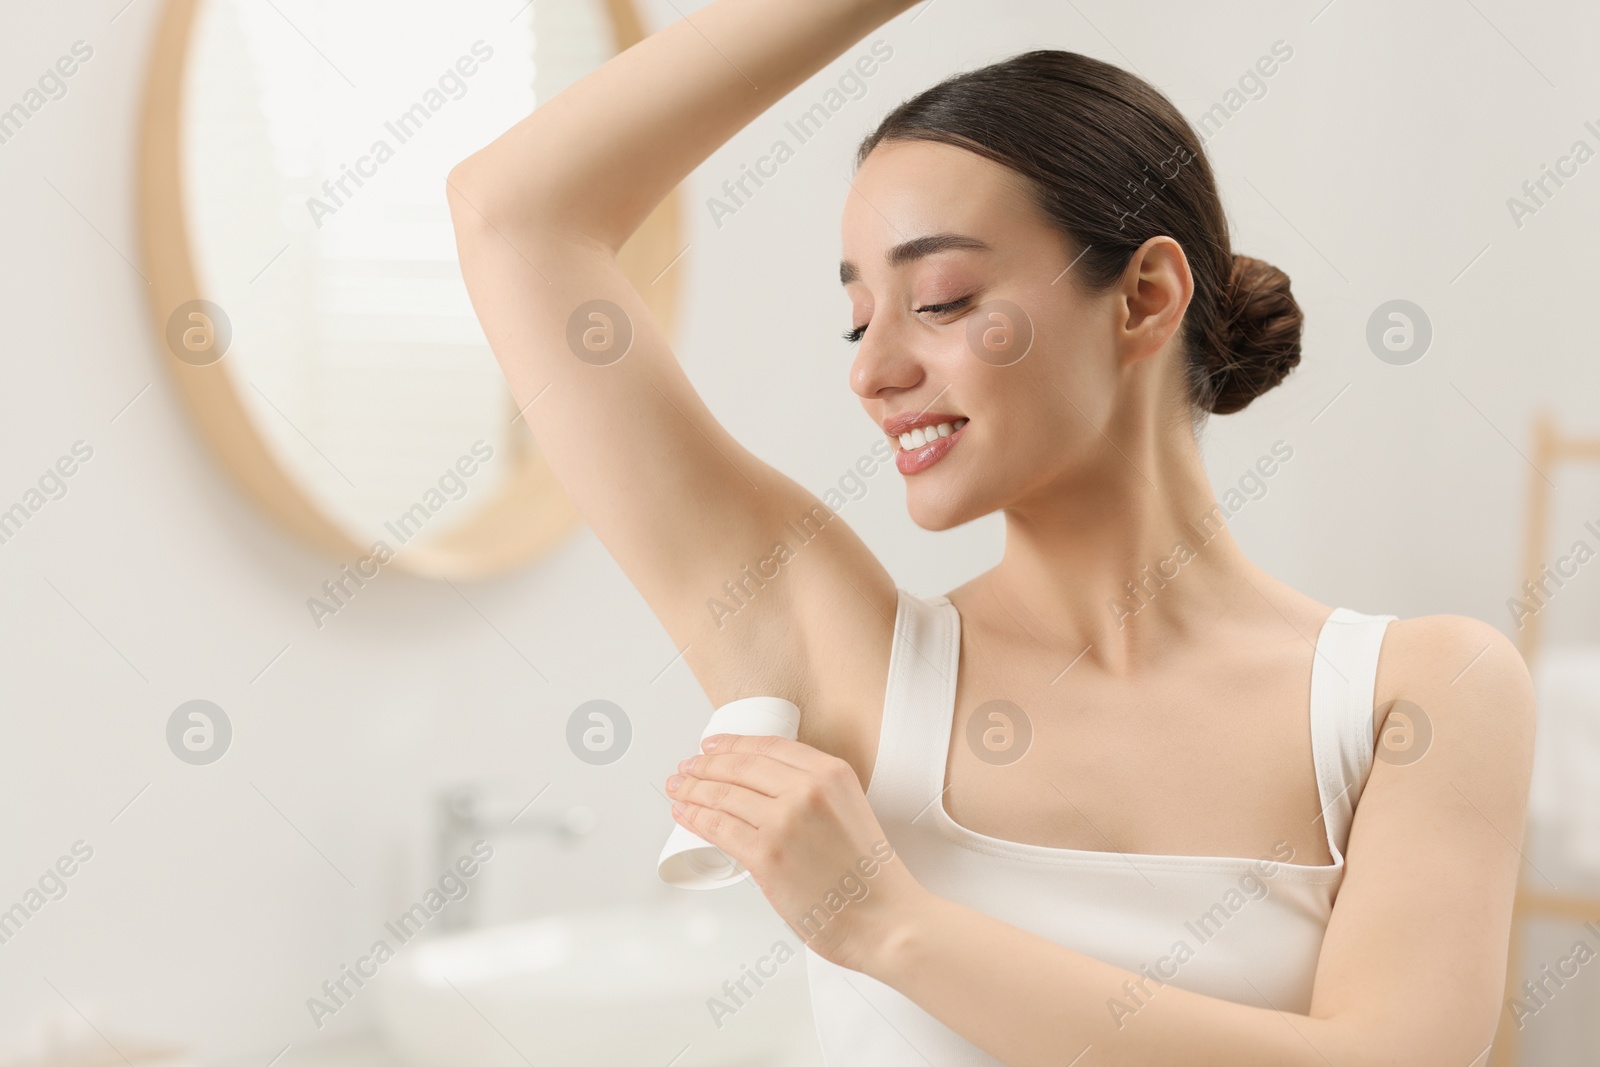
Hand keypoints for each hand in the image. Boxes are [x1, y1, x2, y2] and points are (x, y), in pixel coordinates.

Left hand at [665, 733, 925, 972]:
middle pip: (741, 766)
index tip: (712, 746)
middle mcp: (807, 789)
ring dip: (694, 789)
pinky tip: (686, 814)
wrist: (887, 919)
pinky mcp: (766, 855)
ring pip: (724, 795)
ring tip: (678, 789)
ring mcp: (784, 820)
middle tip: (687, 768)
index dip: (733, 744)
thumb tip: (768, 797)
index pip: (770, 746)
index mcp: (832, 773)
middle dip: (706, 765)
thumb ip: (815, 796)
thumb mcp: (851, 812)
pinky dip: (696, 818)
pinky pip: (719, 828)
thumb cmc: (873, 880)